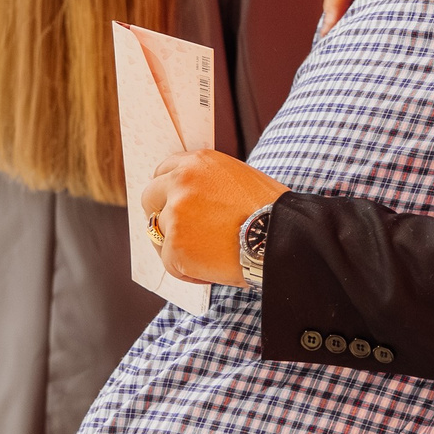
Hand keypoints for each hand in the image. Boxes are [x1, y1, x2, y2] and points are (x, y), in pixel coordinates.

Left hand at [141, 149, 287, 286]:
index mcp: (197, 163)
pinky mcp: (175, 247)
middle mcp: (180, 183)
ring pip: (160, 234)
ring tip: (211, 254)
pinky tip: (214, 268)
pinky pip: (171, 262)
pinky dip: (188, 271)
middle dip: (162, 215)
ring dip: (179, 245)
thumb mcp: (239, 179)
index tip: (173, 204)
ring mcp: (175, 215)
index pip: (163, 172)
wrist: (284, 238)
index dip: (168, 191)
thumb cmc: (272, 212)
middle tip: (182, 232)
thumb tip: (189, 198)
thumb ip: (209, 182)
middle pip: (150, 199)